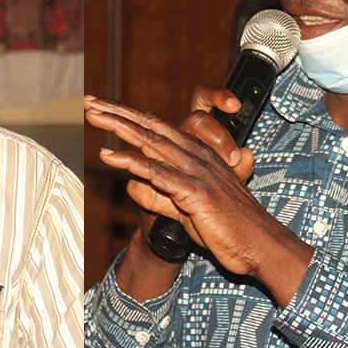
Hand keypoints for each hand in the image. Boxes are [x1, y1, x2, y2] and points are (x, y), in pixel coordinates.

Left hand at [84, 95, 312, 306]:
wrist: (259, 245)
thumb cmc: (226, 227)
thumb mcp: (184, 208)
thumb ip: (159, 194)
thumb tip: (132, 187)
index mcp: (196, 154)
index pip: (157, 127)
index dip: (128, 115)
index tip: (102, 108)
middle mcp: (196, 155)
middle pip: (150, 126)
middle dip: (117, 112)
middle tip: (89, 102)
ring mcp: (196, 171)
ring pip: (152, 141)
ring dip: (119, 128)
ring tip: (93, 117)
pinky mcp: (195, 191)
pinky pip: (158, 172)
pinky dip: (131, 162)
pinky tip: (108, 156)